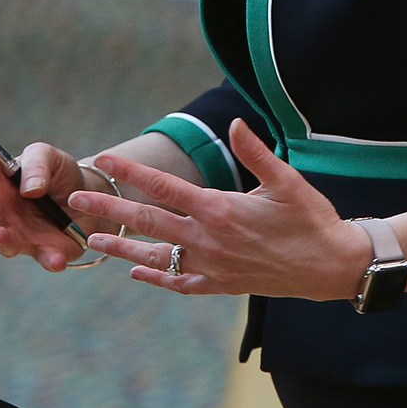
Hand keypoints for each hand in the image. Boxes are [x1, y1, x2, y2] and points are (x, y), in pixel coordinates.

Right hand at [0, 127, 109, 272]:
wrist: (90, 198)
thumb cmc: (59, 175)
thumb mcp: (49, 158)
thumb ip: (37, 166)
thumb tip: (30, 189)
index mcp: (1, 183)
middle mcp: (5, 211)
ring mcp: (23, 234)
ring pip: (7, 239)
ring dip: (2, 238)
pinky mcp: (47, 251)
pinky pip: (46, 258)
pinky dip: (50, 260)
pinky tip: (57, 259)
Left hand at [68, 119, 372, 298]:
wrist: (331, 267)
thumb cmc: (311, 219)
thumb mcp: (287, 180)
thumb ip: (256, 152)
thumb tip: (235, 123)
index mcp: (219, 210)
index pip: (164, 187)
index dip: (131, 172)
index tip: (105, 160)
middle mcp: (208, 240)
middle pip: (148, 221)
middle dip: (109, 210)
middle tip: (76, 202)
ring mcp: (212, 266)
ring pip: (156, 255)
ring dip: (122, 246)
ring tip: (92, 240)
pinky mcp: (221, 284)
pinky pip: (179, 281)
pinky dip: (155, 276)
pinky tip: (136, 271)